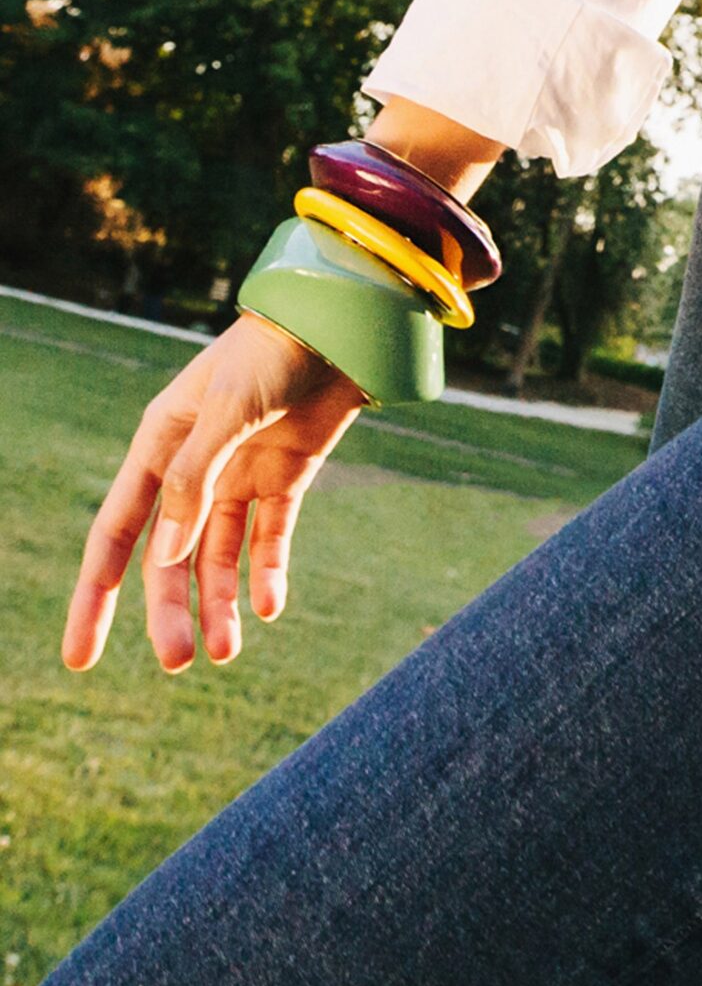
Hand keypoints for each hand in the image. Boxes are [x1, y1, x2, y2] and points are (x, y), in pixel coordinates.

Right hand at [62, 310, 368, 674]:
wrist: (339, 324)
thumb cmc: (272, 352)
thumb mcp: (226, 410)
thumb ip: (194, 478)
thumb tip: (162, 557)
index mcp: (160, 444)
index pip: (117, 531)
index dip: (95, 593)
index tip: (79, 656)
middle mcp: (193, 466)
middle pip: (169, 557)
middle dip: (170, 610)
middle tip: (181, 660)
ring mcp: (239, 475)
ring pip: (218, 557)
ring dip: (219, 603)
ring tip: (224, 650)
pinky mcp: (285, 478)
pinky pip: (269, 538)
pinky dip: (267, 574)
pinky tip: (268, 606)